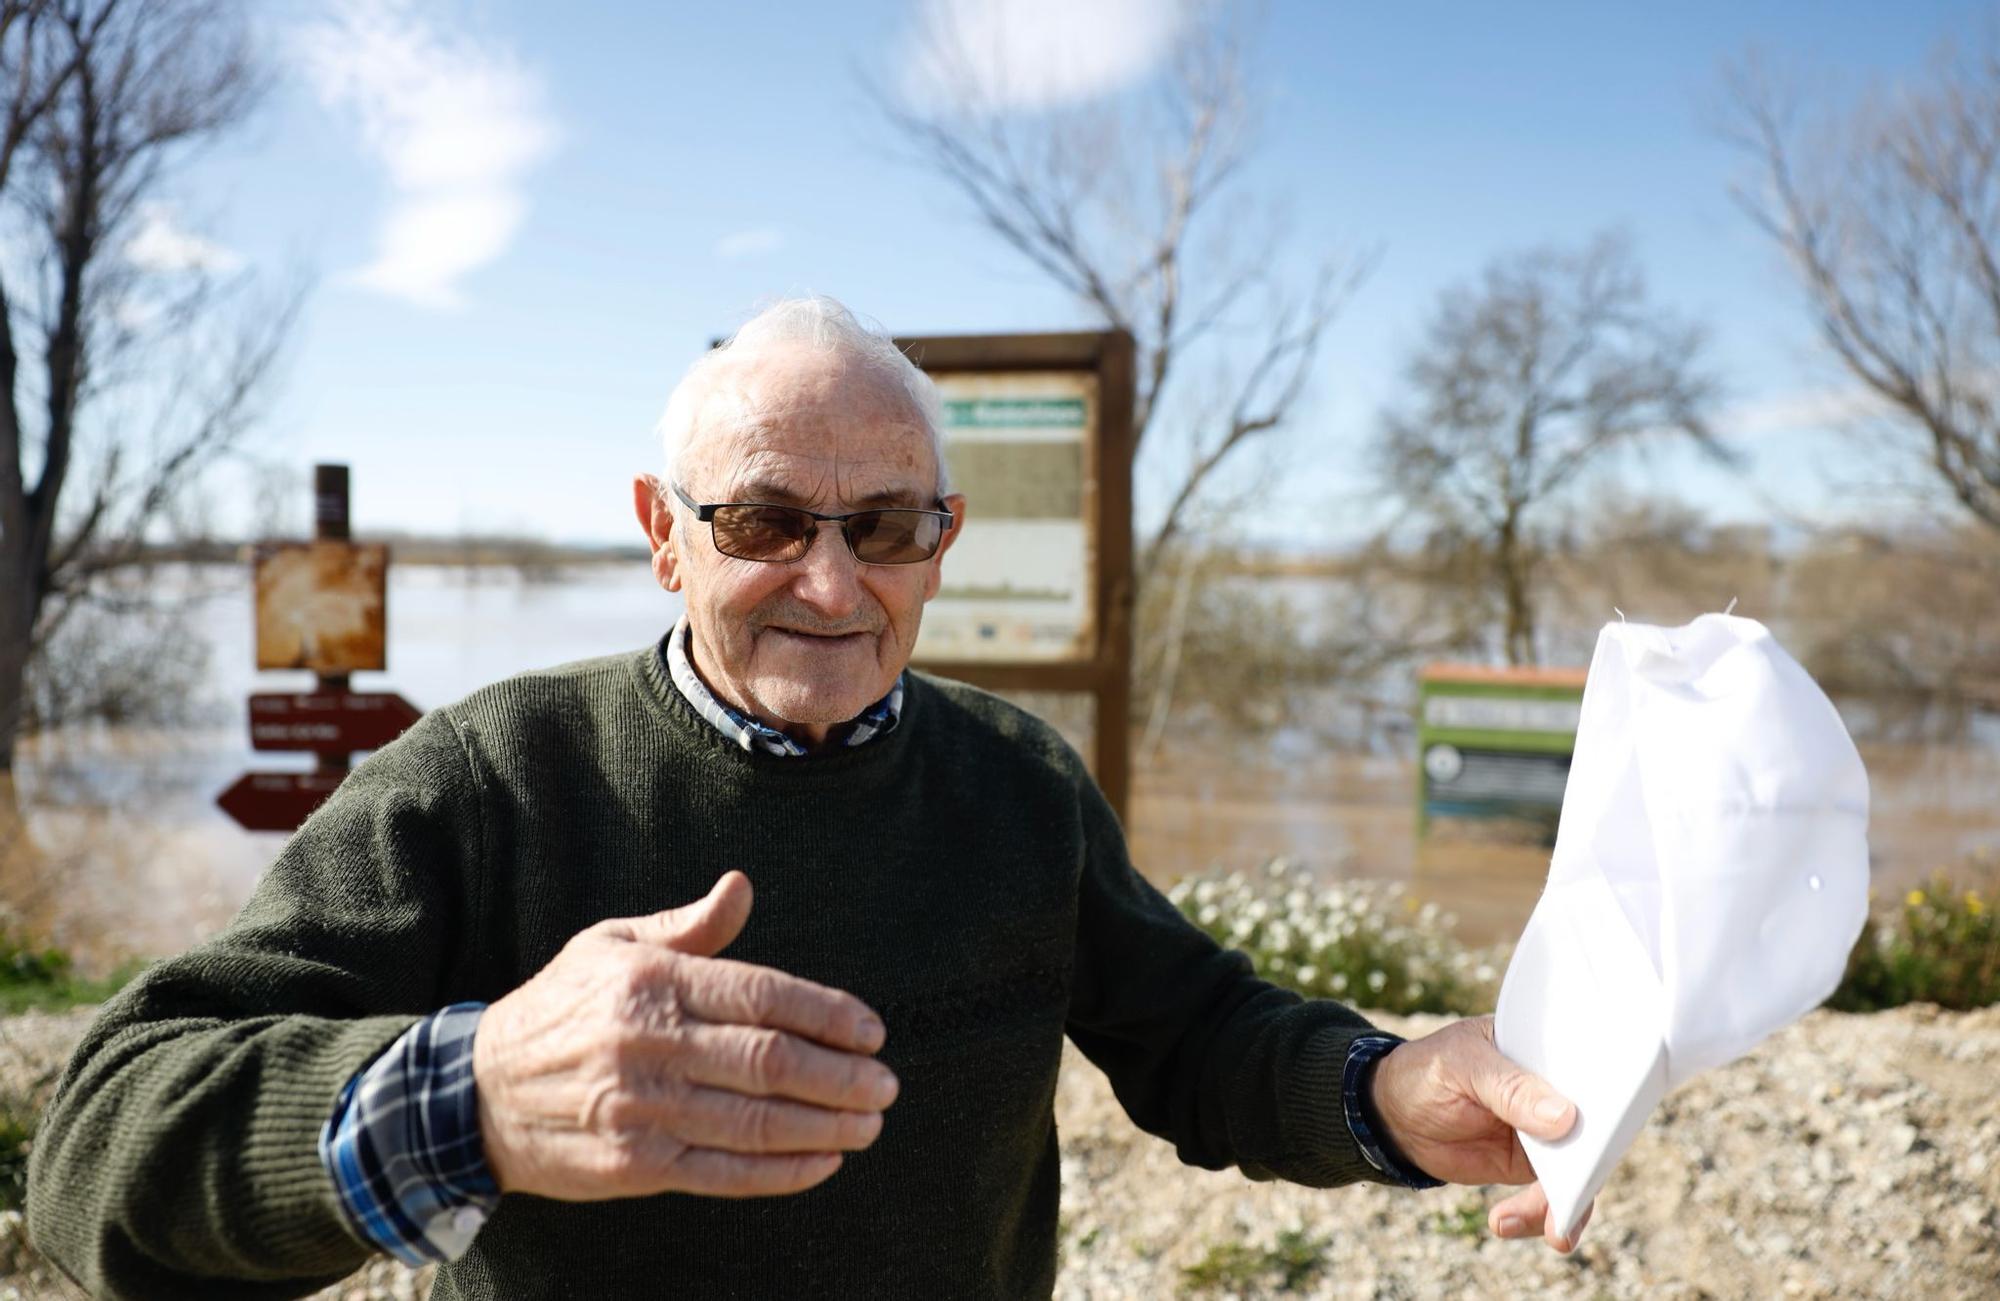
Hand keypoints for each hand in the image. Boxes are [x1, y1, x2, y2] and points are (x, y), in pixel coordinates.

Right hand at [473, 870, 895, 1200]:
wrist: (477, 1093)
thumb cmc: (561, 1007)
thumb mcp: (612, 945)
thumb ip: (688, 925)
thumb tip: (743, 886)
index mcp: (652, 981)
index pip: (761, 995)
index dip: (827, 1013)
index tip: (872, 1030)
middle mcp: (650, 1044)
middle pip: (768, 1062)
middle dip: (841, 1075)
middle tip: (886, 1082)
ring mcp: (642, 1111)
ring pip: (755, 1122)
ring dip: (825, 1125)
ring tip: (870, 1122)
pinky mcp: (635, 1167)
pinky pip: (724, 1174)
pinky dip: (782, 1172)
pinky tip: (824, 1162)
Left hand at [1369, 1014, 1594, 1252]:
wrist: (1395, 1114)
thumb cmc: (1429, 1071)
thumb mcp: (1463, 1067)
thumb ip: (1510, 1088)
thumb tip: (1565, 1118)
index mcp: (1546, 1049)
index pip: (1592, 1070)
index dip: (1610, 1101)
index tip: (1605, 1135)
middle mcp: (1556, 1091)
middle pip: (1597, 1128)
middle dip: (1594, 1166)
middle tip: (1580, 1195)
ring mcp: (1547, 1131)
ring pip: (1580, 1170)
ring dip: (1571, 1204)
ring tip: (1553, 1232)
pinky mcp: (1532, 1164)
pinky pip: (1553, 1194)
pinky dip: (1541, 1215)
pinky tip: (1505, 1221)